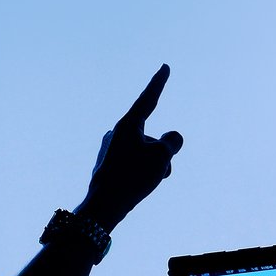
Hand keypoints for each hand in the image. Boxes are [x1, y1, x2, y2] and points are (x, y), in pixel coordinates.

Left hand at [78, 64, 184, 228]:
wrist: (103, 207)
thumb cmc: (131, 179)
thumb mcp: (161, 157)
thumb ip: (173, 141)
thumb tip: (172, 137)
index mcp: (128, 125)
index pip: (148, 99)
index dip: (158, 83)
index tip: (164, 67)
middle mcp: (118, 132)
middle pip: (154, 137)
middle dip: (163, 154)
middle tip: (156, 173)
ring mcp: (113, 148)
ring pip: (148, 152)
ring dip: (156, 166)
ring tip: (146, 182)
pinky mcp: (111, 163)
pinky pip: (137, 163)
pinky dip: (144, 172)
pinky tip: (136, 186)